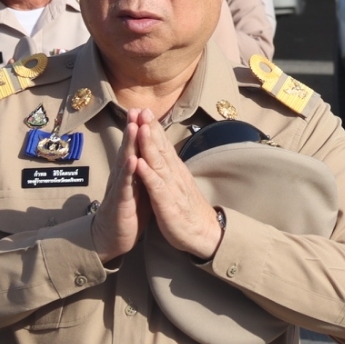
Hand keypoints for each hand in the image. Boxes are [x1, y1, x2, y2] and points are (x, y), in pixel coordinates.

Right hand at [91, 117, 145, 261]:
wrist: (112, 236)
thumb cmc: (128, 210)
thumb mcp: (139, 186)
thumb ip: (143, 169)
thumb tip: (151, 151)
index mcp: (130, 172)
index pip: (135, 146)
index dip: (140, 128)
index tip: (144, 109)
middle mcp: (123, 176)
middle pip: (129, 148)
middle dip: (133, 128)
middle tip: (136, 108)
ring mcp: (121, 188)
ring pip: (125, 162)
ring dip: (130, 144)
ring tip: (134, 126)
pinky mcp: (121, 202)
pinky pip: (126, 186)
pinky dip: (129, 173)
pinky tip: (132, 160)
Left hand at [129, 111, 224, 260]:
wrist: (204, 234)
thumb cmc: (188, 211)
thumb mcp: (178, 185)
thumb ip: (170, 169)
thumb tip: (163, 154)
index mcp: (175, 171)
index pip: (163, 145)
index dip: (153, 127)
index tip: (144, 109)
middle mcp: (175, 176)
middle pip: (161, 148)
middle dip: (150, 128)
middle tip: (142, 109)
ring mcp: (172, 189)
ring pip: (159, 163)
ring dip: (149, 145)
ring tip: (141, 128)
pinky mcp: (168, 205)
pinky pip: (157, 187)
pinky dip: (148, 174)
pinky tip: (140, 163)